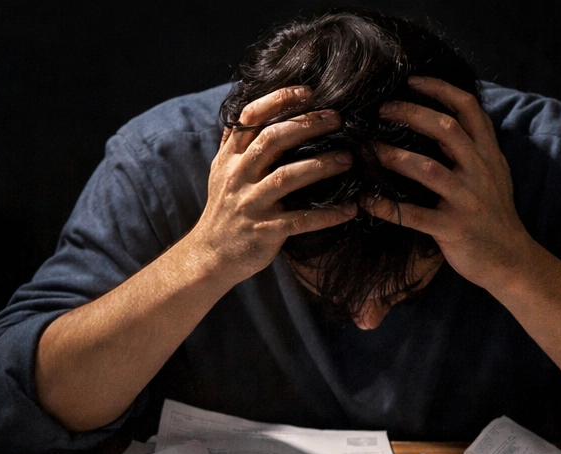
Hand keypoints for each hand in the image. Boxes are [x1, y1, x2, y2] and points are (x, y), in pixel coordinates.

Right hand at [184, 86, 354, 287]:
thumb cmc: (225, 209)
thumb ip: (237, 143)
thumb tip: (254, 109)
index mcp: (229, 157)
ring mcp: (250, 203)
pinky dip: (327, 215)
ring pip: (286, 177)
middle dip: (306, 125)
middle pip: (272, 141)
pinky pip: (301, 220)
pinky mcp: (264, 231)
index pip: (249, 118)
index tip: (306, 91)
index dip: (277, 101)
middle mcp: (237, 175)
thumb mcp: (221, 171)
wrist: (210, 255)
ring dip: (321, 166)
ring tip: (348, 159)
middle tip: (338, 119)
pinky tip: (350, 209)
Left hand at [366, 77, 535, 293]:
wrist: (512, 261)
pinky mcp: (455, 229)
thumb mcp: (496, 175)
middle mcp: (480, 173)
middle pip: (446, 130)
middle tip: (381, 110)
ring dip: (393, 156)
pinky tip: (367, 201)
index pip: (468, 109)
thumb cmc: (497, 216)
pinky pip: (415, 215)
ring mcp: (467, 201)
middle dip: (410, 114)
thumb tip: (445, 117)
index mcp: (489, 156)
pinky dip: (388, 207)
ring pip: (428, 170)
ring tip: (368, 151)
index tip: (411, 81)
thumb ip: (477, 147)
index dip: (440, 88)